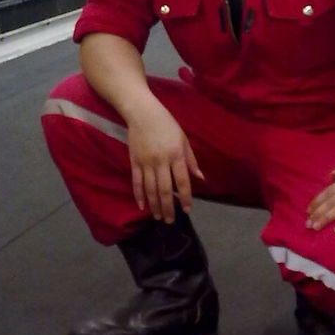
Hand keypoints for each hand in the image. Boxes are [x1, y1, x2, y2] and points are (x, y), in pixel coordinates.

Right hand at [127, 104, 204, 223]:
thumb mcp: (183, 139)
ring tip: (158, 217)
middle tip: (171, 221)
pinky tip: (143, 206)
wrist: (142, 113)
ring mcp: (146, 162)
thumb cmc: (166, 124)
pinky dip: (139, 195)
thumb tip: (200, 178)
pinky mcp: (134, 162)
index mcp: (176, 155)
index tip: (187, 210)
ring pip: (150, 189)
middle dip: (168, 208)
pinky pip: (137, 182)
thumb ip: (191, 160)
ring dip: (155, 205)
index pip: (182, 181)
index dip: (184, 197)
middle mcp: (161, 161)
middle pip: (165, 190)